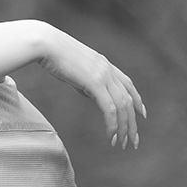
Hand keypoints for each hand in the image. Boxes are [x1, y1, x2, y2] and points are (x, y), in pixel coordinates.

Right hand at [36, 28, 144, 148]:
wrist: (44, 43)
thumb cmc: (51, 54)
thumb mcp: (73, 69)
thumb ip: (84, 81)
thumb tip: (90, 94)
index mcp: (104, 64)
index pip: (128, 84)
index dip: (137, 99)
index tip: (142, 114)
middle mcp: (108, 69)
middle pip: (129, 99)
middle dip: (132, 123)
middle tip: (134, 141)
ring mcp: (103, 75)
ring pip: (122, 106)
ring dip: (124, 128)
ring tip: (122, 143)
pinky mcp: (95, 82)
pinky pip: (110, 108)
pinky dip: (113, 124)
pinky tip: (111, 136)